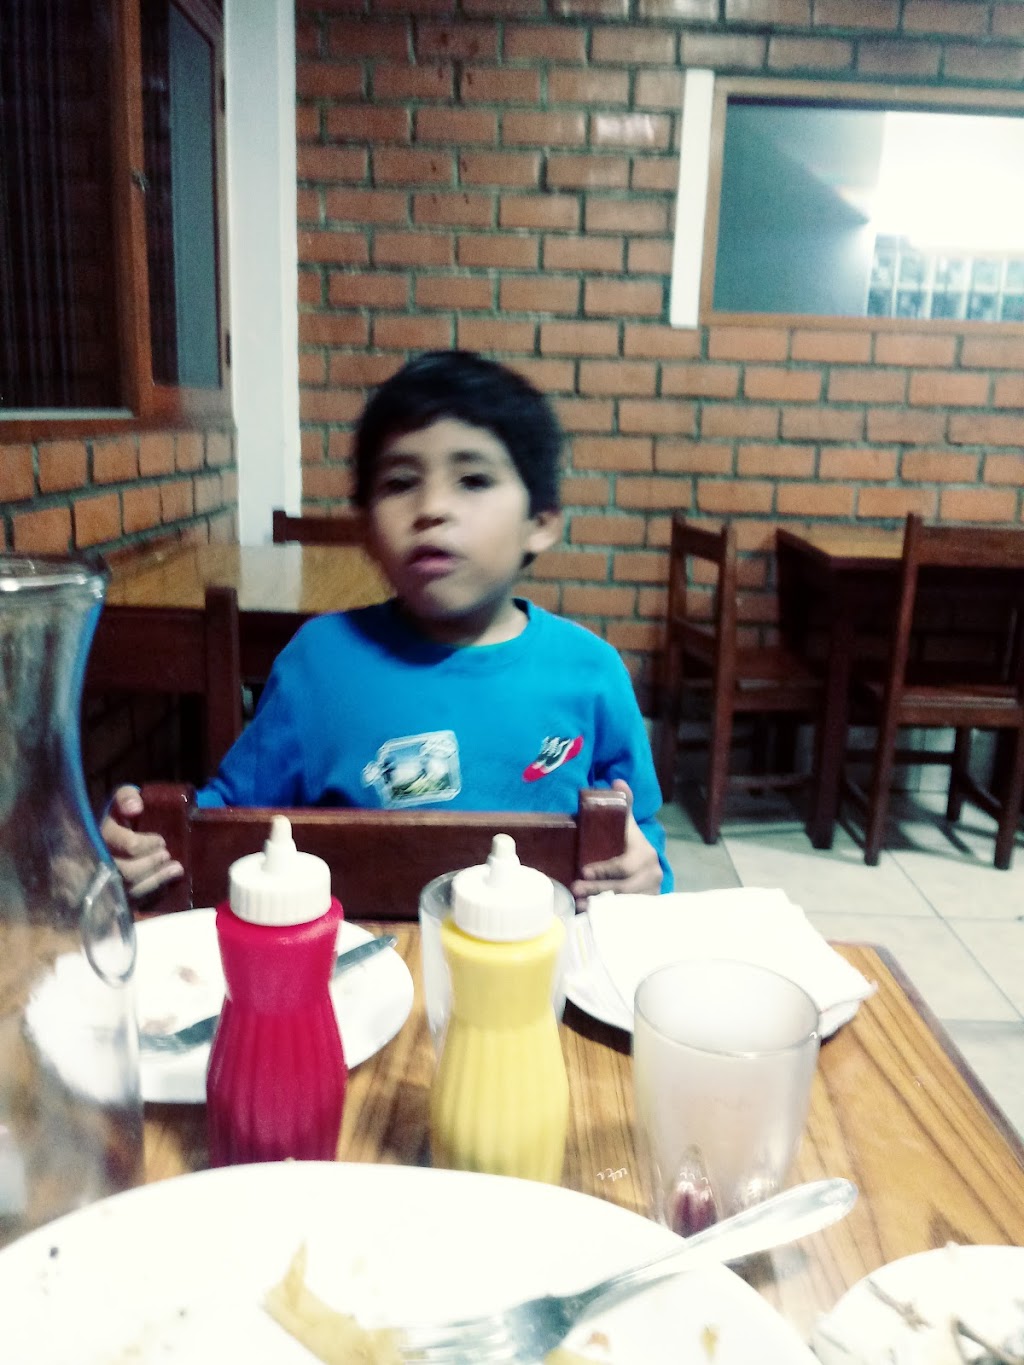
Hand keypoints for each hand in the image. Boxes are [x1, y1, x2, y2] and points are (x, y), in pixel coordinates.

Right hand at [100, 784, 183, 899]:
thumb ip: (126, 797)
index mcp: (99, 835)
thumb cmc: (116, 815)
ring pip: (129, 889)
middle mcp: (96, 860)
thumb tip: (136, 808)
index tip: (161, 841)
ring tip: (175, 869)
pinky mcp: (108, 895)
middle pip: (127, 871)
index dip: (148, 844)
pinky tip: (165, 885)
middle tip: (166, 855)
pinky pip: (131, 901)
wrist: (102, 833)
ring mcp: (100, 880)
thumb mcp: (120, 799)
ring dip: (156, 879)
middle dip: (152, 863)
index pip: (129, 845)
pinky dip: (151, 893)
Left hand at [570, 779, 662, 906]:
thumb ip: (623, 805)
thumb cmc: (631, 846)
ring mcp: (652, 894)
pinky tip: (595, 917)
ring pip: (625, 904)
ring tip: (580, 906)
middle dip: (597, 889)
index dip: (604, 870)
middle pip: (623, 888)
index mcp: (645, 854)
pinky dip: (611, 917)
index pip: (624, 865)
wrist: (650, 869)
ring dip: (601, 906)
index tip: (583, 871)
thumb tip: (616, 780)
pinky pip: (629, 915)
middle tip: (575, 890)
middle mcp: (652, 875)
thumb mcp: (627, 826)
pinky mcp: (648, 909)